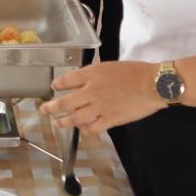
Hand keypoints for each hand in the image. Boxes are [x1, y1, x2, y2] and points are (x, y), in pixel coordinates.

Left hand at [40, 61, 162, 134]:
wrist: (151, 84)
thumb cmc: (134, 72)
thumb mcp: (108, 66)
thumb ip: (93, 74)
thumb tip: (80, 80)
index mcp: (91, 74)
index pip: (66, 80)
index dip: (57, 84)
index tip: (53, 86)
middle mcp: (91, 91)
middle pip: (65, 102)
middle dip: (51, 108)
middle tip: (44, 110)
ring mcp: (99, 107)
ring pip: (74, 118)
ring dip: (64, 122)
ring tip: (58, 123)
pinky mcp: (110, 120)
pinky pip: (92, 128)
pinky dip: (85, 129)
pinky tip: (83, 128)